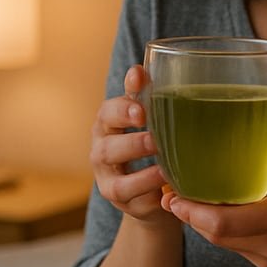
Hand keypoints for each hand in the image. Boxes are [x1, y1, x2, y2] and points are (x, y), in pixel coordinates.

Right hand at [90, 65, 176, 226]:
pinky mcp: (118, 199)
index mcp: (108, 124)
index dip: (123, 109)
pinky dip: (147, 190)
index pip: (109, 112)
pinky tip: (164, 186)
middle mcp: (101, 150)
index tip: (142, 111)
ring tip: (163, 166)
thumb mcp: (149, 120)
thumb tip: (146, 67)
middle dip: (132, 142)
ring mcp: (106, 177)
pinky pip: (129, 195)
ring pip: (117, 177)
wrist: (150, 193)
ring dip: (141, 170)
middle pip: (107, 146)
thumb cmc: (150, 146)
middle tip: (156, 139)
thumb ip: (146, 95)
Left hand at [162, 101, 266, 266]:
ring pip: (221, 241)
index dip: (196, 211)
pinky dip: (216, 228)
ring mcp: (266, 256)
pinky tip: (205, 208)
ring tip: (177, 197)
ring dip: (199, 222)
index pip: (228, 222)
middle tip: (166, 190)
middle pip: (215, 234)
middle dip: (188, 215)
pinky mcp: (264, 261)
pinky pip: (232, 245)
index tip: (174, 194)